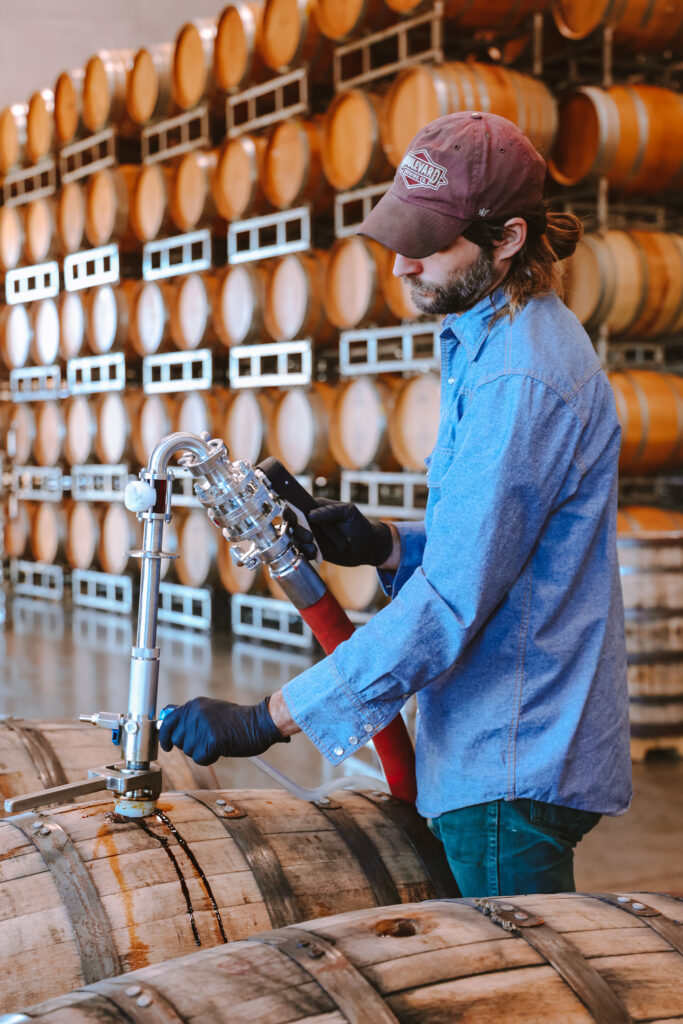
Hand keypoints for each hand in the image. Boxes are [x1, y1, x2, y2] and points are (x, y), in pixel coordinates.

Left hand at [158, 696, 289, 765]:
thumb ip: (191, 716)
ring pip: (189, 751)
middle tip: (208, 740)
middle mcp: (195, 713)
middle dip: (191, 745)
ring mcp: (202, 726)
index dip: (165, 736)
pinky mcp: (211, 740)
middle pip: (178, 740)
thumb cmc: (237, 719)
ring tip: (218, 741)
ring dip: (202, 752)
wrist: (259, 723)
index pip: (169, 721)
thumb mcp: (211, 709)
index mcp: (194, 705)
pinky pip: (200, 758)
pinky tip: (221, 748)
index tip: (167, 746)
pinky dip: (210, 758)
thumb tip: (169, 724)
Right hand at [286, 498, 392, 566]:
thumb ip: (330, 511)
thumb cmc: (359, 524)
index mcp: (316, 508)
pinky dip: (306, 553)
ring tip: (314, 546)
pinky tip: (316, 553)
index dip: (290, 511)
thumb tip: (311, 514)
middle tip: (309, 536)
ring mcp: (311, 536)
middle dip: (296, 530)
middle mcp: (310, 522)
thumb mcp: (348, 512)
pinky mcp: (314, 550)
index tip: (293, 517)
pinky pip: (302, 552)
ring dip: (301, 543)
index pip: (296, 506)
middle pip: (291, 524)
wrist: (368, 546)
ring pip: (295, 539)